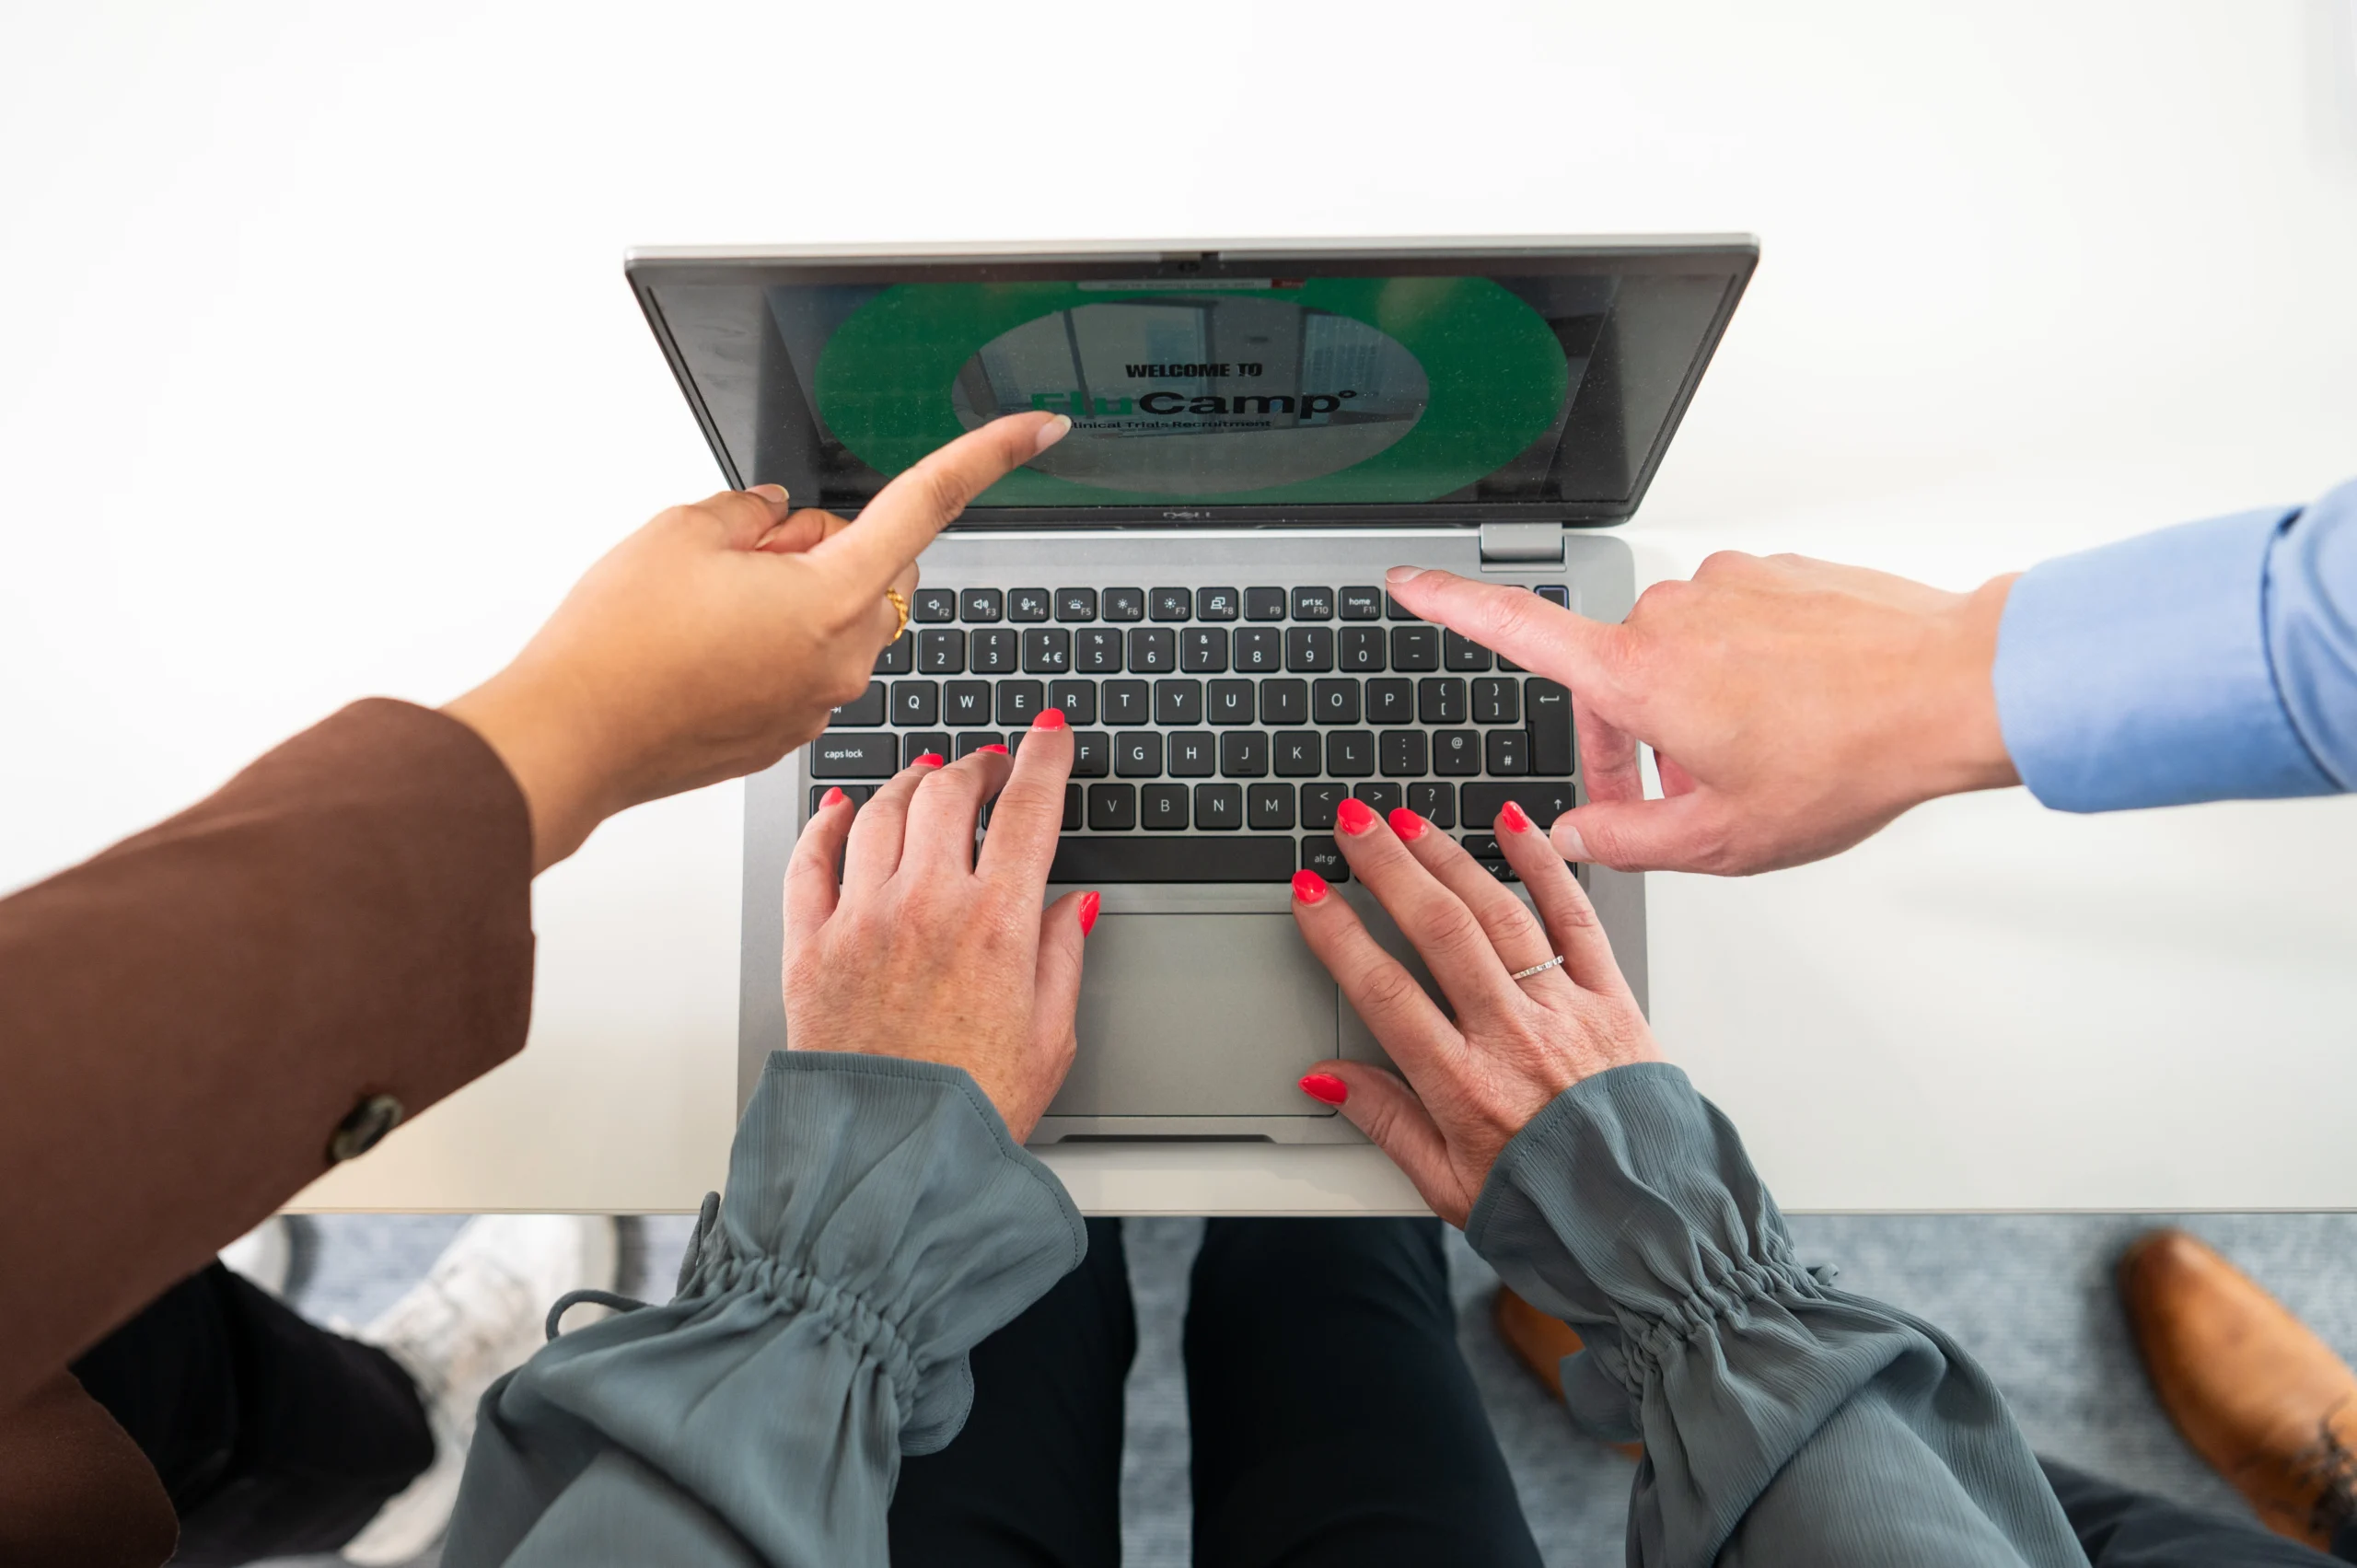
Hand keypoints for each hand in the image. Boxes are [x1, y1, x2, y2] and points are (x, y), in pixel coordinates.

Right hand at [444, 411, 1070, 870]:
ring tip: (707, 611)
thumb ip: (756, 510)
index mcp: (832, 595)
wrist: (570, 740)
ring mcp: (821, 700)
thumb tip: (782, 519)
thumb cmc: (618, 644)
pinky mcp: (790, 730)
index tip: (1040, 429)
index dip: (988, 455)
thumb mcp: (684, 531)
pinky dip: (774, 642)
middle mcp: (845, 655)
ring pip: (842, 615)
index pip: (929, 504)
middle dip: (830, 542)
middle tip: (743, 553)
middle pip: (881, 565)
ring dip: (797, 595)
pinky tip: (705, 651)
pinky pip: (808, 662)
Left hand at [779, 713, 1094, 1140]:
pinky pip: (812, 860)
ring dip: (911, 782)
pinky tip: (844, 810)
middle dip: (978, 764)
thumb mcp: (1052, 1037)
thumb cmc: (970, 1112)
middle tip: (991, 763)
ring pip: (882, 811)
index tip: (1049, 734)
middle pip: (950, 793)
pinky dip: (830, 823)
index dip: (1044, 758)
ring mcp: (861, 921)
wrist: (890, 1163)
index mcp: (997, 925)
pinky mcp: (810, 947)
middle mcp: (926, 907)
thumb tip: (1070, 905)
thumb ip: (1062, 957)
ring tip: (928, 778)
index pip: (1028, 808)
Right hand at [1289, 797, 1658, 1225]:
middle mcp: (1514, 1038)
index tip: (1309, 894)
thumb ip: (1384, 1121)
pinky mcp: (1613, 998)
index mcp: (1464, 1087)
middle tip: (1352, 826)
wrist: (1648, 1227)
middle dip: (1388, 868)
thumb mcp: (1446, 1185)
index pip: (1385, 993)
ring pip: (1499, 913)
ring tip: (1408, 821)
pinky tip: (1513, 825)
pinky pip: (1576, 916)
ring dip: (1448, 857)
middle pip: (1439, 931)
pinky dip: (1544, 864)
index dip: (1339, 936)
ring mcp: (1566, 1011)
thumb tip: (1325, 1078)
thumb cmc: (1548, 1209)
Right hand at [1384, 554, 2020, 874]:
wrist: (1950, 690)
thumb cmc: (1847, 759)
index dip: (1449, 606)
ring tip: (1765, 761)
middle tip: (1686, 805)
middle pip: (1611, 680)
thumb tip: (1573, 833)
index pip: (1513, 629)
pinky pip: (1735, 626)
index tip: (1407, 583)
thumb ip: (1626, 840)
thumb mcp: (1721, 838)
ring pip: (1678, 656)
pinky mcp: (1774, 572)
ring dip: (1696, 710)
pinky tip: (1799, 715)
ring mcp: (1726, 586)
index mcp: (1638, 675)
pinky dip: (1749, 673)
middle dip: (1632, 744)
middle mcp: (1670, 614)